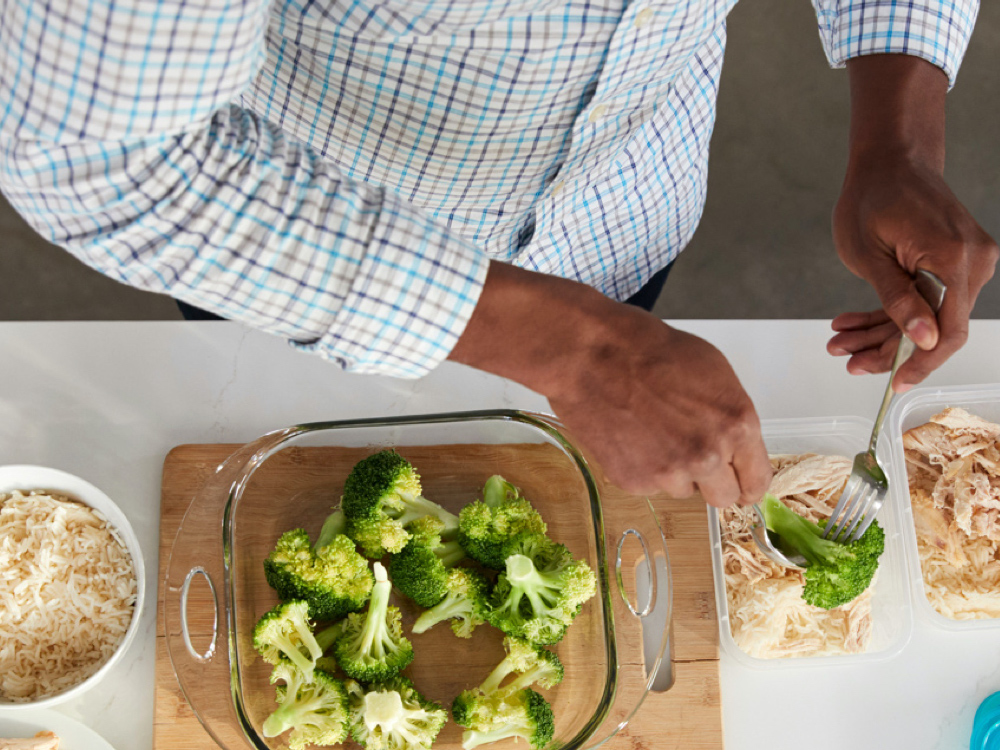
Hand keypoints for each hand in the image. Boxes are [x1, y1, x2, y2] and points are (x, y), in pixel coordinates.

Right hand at [450, 262, 771, 506]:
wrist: (592, 355)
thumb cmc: (648, 350)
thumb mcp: (713, 372)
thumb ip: (730, 416)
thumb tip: (734, 444)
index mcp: (738, 425)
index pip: (757, 479)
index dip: (747, 482)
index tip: (740, 484)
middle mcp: (708, 455)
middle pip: (724, 498)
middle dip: (712, 482)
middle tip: (691, 457)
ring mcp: (670, 473)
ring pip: (682, 489)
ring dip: (673, 470)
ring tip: (650, 432)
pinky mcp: (635, 481)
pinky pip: (649, 486)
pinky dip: (642, 468)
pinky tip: (630, 436)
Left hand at [827, 55, 998, 390]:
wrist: (891, 159)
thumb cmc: (872, 197)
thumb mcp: (869, 255)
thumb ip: (897, 299)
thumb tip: (924, 339)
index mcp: (954, 259)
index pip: (947, 330)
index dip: (921, 363)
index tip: (894, 385)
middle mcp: (974, 262)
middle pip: (934, 327)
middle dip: (886, 348)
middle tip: (845, 359)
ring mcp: (969, 261)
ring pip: (926, 316)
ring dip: (881, 332)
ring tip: (838, 341)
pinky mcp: (957, 261)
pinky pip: (927, 298)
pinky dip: (890, 312)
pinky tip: (851, 322)